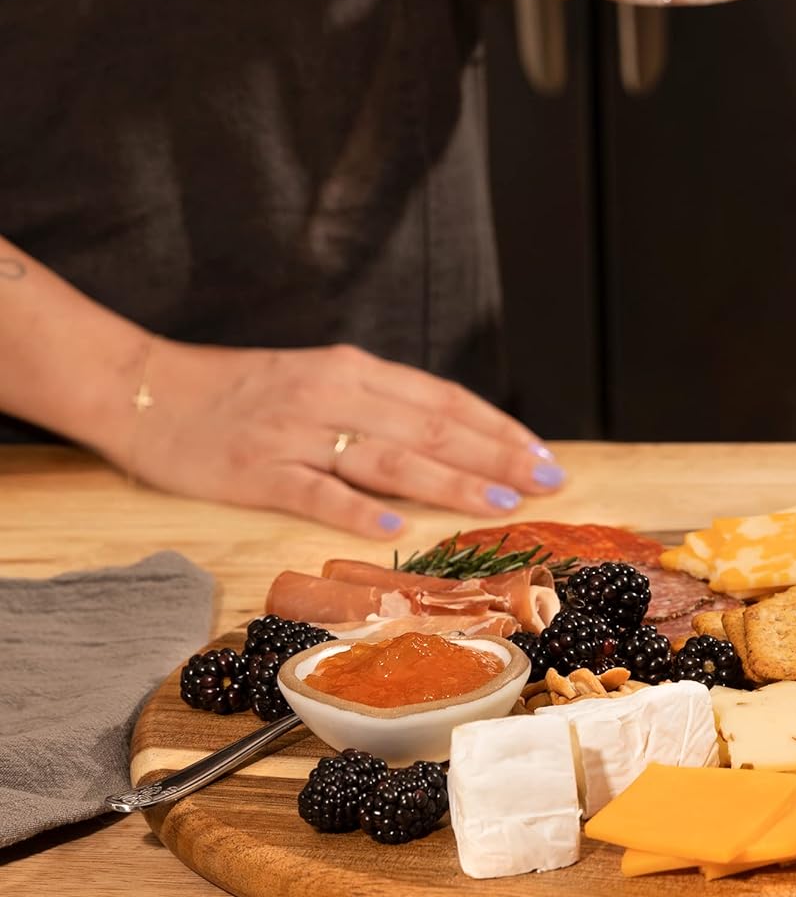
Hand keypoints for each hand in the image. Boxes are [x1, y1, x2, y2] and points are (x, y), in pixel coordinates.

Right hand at [122, 341, 565, 538]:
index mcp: (354, 372)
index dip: (498, 428)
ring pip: (389, 457)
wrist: (147, 389)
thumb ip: (379, 405)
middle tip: (547, 483)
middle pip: (431, 428)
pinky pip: (314, 491)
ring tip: (499, 502)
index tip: (544, 455)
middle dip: (496, 457)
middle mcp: (333, 396)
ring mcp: (295, 434)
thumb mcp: (320, 382)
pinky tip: (394, 524)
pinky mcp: (255, 470)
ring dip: (450, 480)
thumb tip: (450, 438)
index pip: (444, 400)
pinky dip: (355, 507)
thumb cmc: (242, 391)